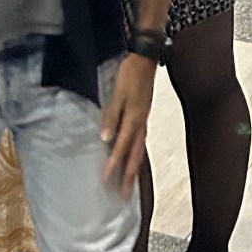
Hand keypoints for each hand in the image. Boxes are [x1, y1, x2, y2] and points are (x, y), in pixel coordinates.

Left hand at [100, 54, 155, 196]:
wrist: (146, 57)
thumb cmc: (131, 73)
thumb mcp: (117, 93)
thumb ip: (111, 116)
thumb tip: (105, 138)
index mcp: (133, 118)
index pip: (121, 147)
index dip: (113, 165)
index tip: (106, 181)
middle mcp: (141, 122)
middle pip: (135, 154)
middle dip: (130, 175)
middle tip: (125, 194)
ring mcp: (144, 118)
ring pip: (140, 148)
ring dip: (135, 166)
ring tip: (130, 181)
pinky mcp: (144, 113)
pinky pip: (141, 139)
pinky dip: (137, 152)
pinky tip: (134, 154)